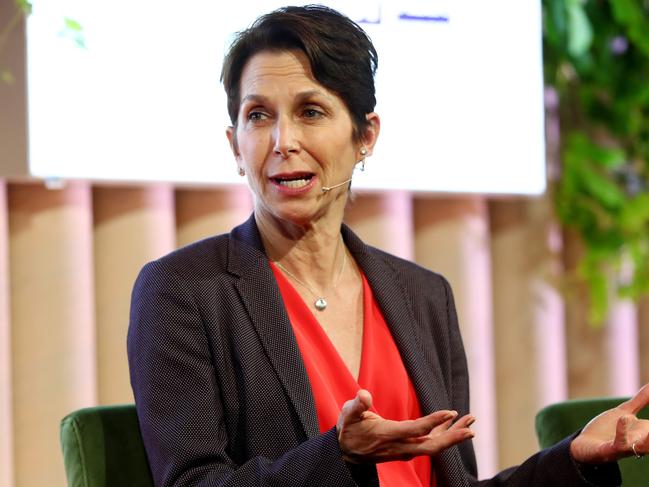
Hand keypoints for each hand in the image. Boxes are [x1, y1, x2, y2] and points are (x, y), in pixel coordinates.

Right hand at [336, 389, 474, 463]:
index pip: (415, 430)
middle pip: (431, 446)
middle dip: (452, 438)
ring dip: (453, 435)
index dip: (433, 422)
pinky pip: (429, 442)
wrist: (346, 453)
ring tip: (470, 421)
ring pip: (433, 445)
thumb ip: (357, 405)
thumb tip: (364, 395)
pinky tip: (453, 424)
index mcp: (387, 435)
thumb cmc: (348, 430)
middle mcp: (400, 446)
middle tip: (471, 428)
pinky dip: (443, 434)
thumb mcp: (348, 414)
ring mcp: (405, 449)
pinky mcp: (407, 448)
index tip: (450, 412)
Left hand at [570, 383, 648, 462]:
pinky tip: (625, 417)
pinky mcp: (611, 449)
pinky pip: (620, 444)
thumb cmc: (607, 430)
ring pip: (644, 447)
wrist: (585, 445)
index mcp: (646, 433)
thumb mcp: (625, 412)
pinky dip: (622, 432)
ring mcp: (626, 447)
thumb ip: (641, 401)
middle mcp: (640, 442)